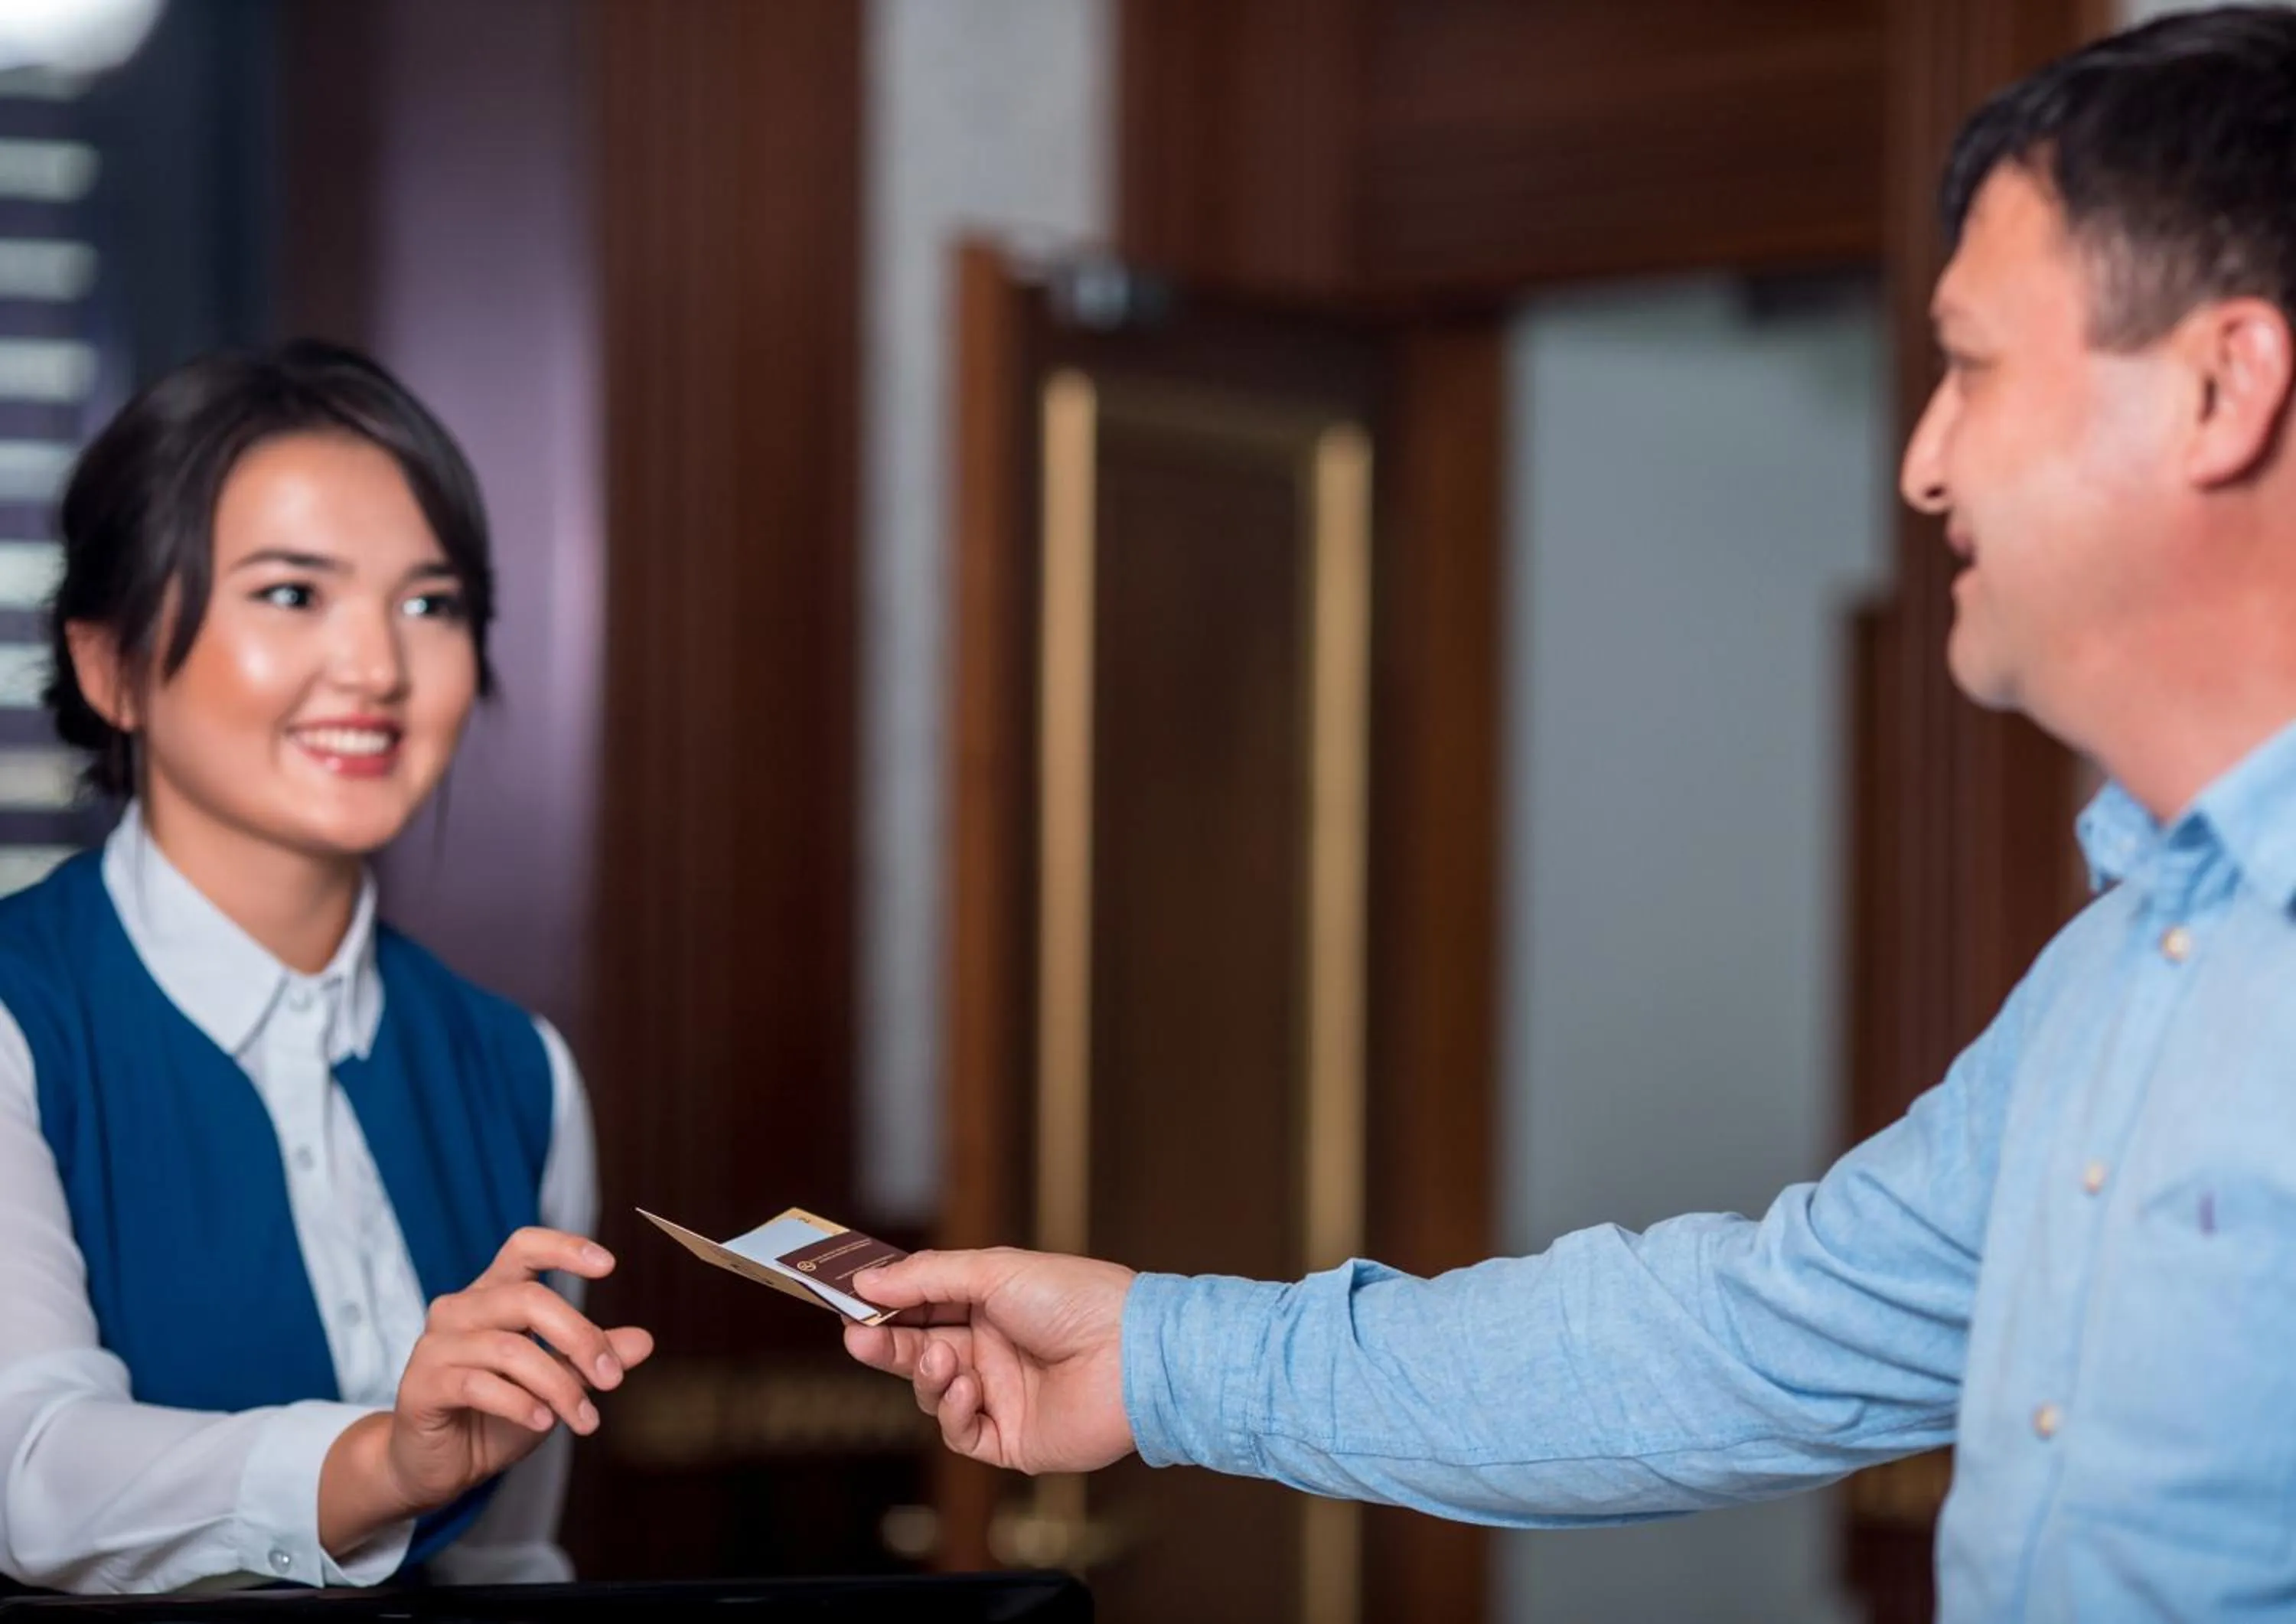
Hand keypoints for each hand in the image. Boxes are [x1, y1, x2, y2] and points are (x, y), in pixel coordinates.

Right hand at [320, 1228, 654, 1554]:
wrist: (439, 1468)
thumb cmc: (497, 1416)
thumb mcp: (555, 1383)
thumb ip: (590, 1358)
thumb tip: (644, 1341)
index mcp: (492, 1295)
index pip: (523, 1247)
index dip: (564, 1247)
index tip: (609, 1265)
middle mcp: (460, 1310)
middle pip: (528, 1299)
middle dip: (581, 1337)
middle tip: (612, 1380)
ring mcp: (436, 1345)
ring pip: (510, 1348)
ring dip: (559, 1386)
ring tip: (585, 1419)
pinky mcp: (422, 1384)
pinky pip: (479, 1384)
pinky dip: (521, 1404)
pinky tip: (544, 1422)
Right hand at [841, 1247, 1135, 1474]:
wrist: (1131, 1357)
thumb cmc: (1075, 1301)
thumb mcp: (993, 1272)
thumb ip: (927, 1278)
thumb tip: (868, 1281)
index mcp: (994, 1304)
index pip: (925, 1304)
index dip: (888, 1304)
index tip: (849, 1298)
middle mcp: (995, 1349)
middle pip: (920, 1349)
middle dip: (886, 1343)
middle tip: (855, 1334)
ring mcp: (1002, 1396)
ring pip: (934, 1393)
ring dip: (928, 1375)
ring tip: (944, 1360)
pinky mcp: (1011, 1439)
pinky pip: (961, 1434)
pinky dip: (954, 1412)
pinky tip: (968, 1389)